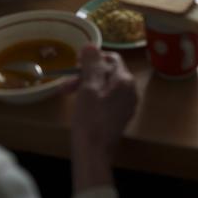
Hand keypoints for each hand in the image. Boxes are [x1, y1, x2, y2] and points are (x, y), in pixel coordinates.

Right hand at [68, 47, 137, 190]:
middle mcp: (131, 91)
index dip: (92, 59)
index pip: (111, 59)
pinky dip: (93, 97)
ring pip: (105, 86)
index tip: (74, 64)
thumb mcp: (88, 88)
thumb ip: (91, 64)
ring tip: (67, 94)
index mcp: (125, 80)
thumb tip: (91, 44)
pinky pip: (107, 99)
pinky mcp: (120, 116)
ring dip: (86, 86)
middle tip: (66, 84)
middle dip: (85, 75)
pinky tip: (80, 105)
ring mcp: (127, 105)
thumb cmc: (90, 119)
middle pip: (107, 73)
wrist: (94, 153)